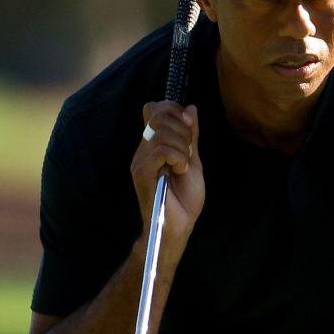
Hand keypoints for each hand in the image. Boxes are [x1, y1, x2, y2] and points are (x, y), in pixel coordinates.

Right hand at [131, 102, 204, 238]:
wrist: (179, 225)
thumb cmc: (185, 198)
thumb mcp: (193, 160)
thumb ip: (191, 136)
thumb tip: (191, 109)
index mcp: (154, 144)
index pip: (154, 108)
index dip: (174, 109)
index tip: (190, 126)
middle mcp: (143, 149)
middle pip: (158, 114)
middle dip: (182, 128)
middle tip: (189, 151)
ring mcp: (140, 161)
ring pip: (162, 133)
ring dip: (182, 147)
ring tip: (184, 166)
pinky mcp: (141, 173)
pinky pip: (161, 151)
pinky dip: (178, 157)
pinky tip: (180, 170)